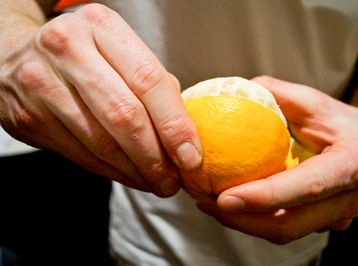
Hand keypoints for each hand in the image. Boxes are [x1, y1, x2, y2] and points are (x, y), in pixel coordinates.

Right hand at [0, 4, 201, 196]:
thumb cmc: (85, 56)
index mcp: (101, 26)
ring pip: (102, 142)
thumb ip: (153, 85)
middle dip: (155, 157)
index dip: (174, 124)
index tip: (191, 157)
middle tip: (173, 181)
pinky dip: (111, 172)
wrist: (18, 56)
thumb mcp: (119, 53)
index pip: (149, 80)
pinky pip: (80, 155)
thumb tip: (185, 136)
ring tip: (156, 183)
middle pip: (125, 115)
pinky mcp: (28, 117)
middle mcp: (67, 48)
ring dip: (135, 171)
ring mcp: (41, 82)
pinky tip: (129, 177)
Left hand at [197, 76, 357, 243]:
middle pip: (291, 222)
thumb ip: (275, 93)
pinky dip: (254, 221)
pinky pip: (285, 228)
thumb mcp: (310, 100)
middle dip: (243, 219)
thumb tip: (233, 91)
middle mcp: (349, 199)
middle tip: (205, 202)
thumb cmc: (333, 118)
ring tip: (208, 204)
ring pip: (285, 232)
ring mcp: (338, 216)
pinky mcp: (323, 223)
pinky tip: (229, 206)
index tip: (224, 198)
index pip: (307, 187)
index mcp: (352, 164)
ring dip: (242, 223)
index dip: (265, 197)